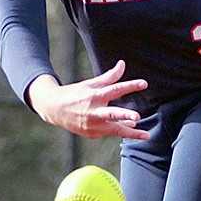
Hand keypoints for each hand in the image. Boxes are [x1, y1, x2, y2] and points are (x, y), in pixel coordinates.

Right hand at [27, 60, 149, 139]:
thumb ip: (110, 76)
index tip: (144, 83)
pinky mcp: (91, 134)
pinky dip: (119, 130)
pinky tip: (130, 128)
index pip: (115, 89)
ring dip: (130, 133)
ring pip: (114, 130)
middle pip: (112, 114)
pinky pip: (109, 133)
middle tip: (137, 117)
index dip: (130, 86)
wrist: (54, 109)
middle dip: (125, 116)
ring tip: (146, 136)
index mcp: (94, 96)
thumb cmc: (75, 94)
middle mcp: (93, 111)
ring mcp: (92, 125)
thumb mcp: (91, 84)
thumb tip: (122, 64)